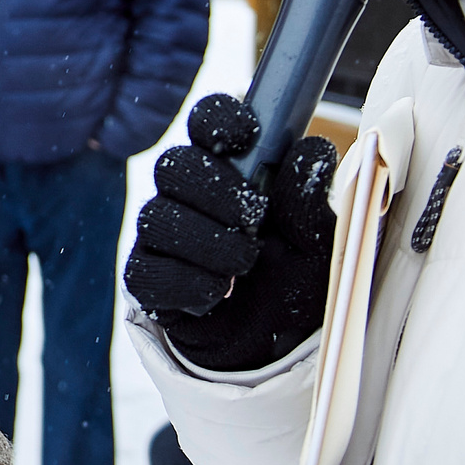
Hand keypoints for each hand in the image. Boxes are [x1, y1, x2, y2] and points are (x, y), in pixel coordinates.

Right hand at [125, 94, 337, 371]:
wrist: (276, 346)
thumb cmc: (295, 281)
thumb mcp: (319, 243)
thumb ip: (311, 200)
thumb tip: (310, 150)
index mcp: (231, 169)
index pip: (208, 120)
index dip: (218, 118)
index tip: (246, 136)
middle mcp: (188, 194)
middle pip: (174, 165)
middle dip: (217, 192)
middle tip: (254, 221)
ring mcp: (162, 235)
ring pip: (156, 216)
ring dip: (209, 243)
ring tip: (243, 268)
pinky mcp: (146, 278)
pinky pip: (145, 270)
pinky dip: (187, 283)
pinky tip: (216, 294)